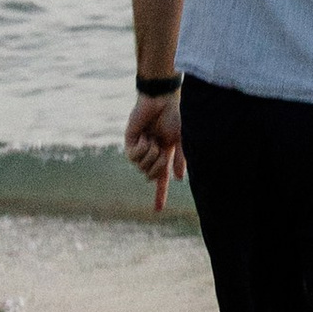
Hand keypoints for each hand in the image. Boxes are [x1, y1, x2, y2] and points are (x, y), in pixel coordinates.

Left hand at [125, 91, 183, 214]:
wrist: (161, 100)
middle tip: (161, 149)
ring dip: (150, 153)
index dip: (160, 195)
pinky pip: (134, 156)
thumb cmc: (175, 116)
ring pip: (142, 167)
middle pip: (151, 175)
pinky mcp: (130, 143)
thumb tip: (179, 179)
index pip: (161, 180)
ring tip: (152, 137)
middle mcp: (151, 154)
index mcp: (165, 154)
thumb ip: (181, 159)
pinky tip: (144, 135)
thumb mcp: (182, 140)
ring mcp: (140, 149)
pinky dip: (142, 147)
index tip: (157, 211)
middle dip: (158, 166)